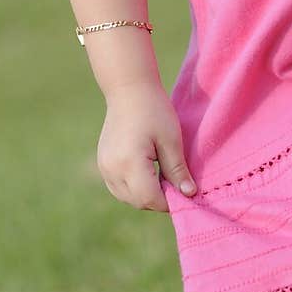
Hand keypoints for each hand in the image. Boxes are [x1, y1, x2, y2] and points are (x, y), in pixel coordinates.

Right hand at [96, 80, 197, 210]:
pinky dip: (134, 187)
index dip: (169, 201)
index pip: (150, 199)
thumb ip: (178, 170)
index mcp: (129, 163)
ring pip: (127, 197)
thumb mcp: (171, 139)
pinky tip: (147, 171)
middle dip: (158, 199)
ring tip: (162, 175)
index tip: (185, 192)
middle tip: (176, 183)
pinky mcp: (103, 163)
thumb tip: (189, 195)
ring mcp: (104, 167)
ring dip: (145, 194)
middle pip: (138, 201)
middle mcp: (112, 170)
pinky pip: (118, 187)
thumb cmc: (154, 110)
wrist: (129, 89)